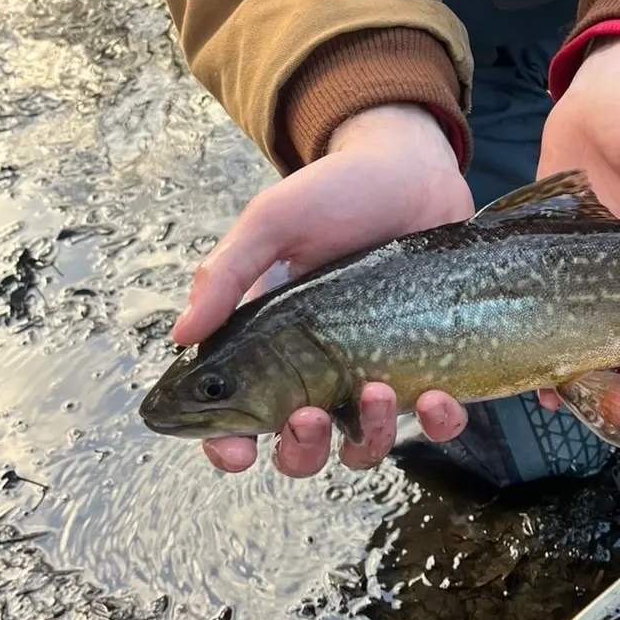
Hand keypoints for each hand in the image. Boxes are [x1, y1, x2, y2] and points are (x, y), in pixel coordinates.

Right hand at [175, 104, 474, 477]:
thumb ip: (227, 274)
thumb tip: (181, 335)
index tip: (239, 449)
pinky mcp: (430, 365)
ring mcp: (376, 371)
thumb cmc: (336, 192)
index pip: (238, 419)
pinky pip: (436, 421)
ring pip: (363, 445)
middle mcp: (320, 371)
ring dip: (369, 436)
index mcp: (269, 347)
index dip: (230, 447)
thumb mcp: (273, 223)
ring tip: (377, 388)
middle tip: (310, 416)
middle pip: (300, 450)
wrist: (413, 169)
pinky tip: (438, 396)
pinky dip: (438, 423)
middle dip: (301, 450)